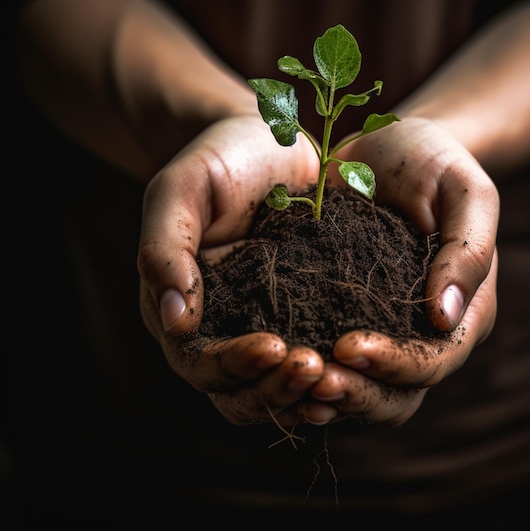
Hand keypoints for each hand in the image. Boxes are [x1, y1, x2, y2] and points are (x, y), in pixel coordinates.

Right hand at [138, 114, 321, 423]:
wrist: (270, 139)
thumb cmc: (218, 158)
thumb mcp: (180, 190)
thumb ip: (165, 249)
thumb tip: (175, 323)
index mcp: (182, 307)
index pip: (198, 362)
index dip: (232, 366)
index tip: (275, 347)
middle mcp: (222, 327)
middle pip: (240, 393)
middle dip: (275, 389)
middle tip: (315, 368)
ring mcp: (265, 323)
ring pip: (278, 389)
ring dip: (306, 393)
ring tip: (340, 376)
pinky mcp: (305, 313)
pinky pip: (317, 359)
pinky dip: (334, 375)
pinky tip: (361, 368)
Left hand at [299, 117, 497, 425]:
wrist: (388, 149)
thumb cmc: (435, 164)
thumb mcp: (465, 191)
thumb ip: (469, 249)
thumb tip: (446, 317)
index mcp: (462, 312)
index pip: (435, 360)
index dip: (397, 365)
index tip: (349, 346)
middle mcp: (422, 333)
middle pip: (398, 393)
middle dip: (358, 394)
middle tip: (315, 381)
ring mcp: (382, 328)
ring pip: (362, 388)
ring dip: (330, 396)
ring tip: (292, 384)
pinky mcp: (342, 315)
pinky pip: (329, 358)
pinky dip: (307, 374)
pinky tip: (277, 367)